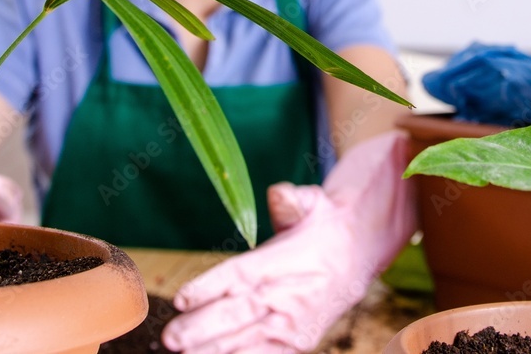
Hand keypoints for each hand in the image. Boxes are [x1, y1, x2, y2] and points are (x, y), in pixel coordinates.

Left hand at [162, 131, 415, 353]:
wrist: (359, 258)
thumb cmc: (324, 228)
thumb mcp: (314, 202)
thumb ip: (293, 199)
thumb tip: (279, 193)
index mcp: (286, 261)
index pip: (242, 274)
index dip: (210, 287)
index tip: (183, 298)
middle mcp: (289, 297)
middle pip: (239, 314)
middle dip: (203, 328)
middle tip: (171, 336)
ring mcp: (293, 326)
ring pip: (246, 342)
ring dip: (212, 350)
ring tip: (180, 352)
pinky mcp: (295, 344)